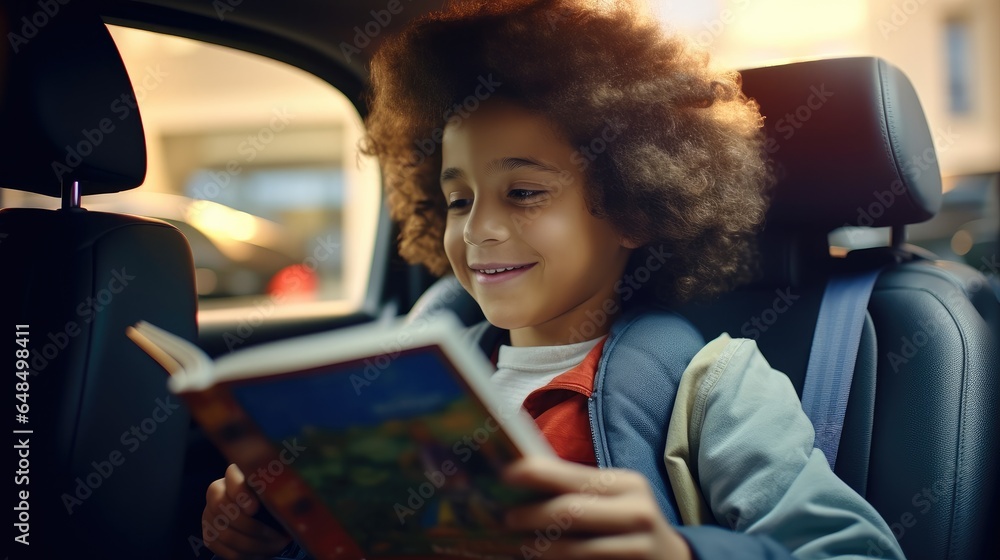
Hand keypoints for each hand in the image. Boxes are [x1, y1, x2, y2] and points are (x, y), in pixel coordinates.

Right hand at [202, 463, 291, 559]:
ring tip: (276, 546)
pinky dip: (244, 555)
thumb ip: (277, 489)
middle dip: (251, 526)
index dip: (240, 494)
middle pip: (222, 507)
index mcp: (234, 474)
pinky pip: (223, 549)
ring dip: (254, 545)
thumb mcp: (275, 490)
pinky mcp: (209, 534)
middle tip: (278, 537)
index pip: (232, 479)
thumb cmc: (273, 498)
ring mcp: (209, 514)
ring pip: (225, 533)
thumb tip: (287, 502)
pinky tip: (262, 554)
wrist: (261, 513)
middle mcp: (217, 491)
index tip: (255, 508)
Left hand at [503, 456, 691, 559]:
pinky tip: (543, 559)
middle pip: (570, 512)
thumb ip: (579, 490)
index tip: (504, 475)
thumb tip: (522, 477)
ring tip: (519, 545)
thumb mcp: (615, 500)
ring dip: (540, 548)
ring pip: (575, 550)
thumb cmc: (629, 524)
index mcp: (628, 484)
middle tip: (504, 518)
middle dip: (531, 515)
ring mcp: (639, 548)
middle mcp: (637, 512)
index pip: (573, 477)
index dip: (536, 475)